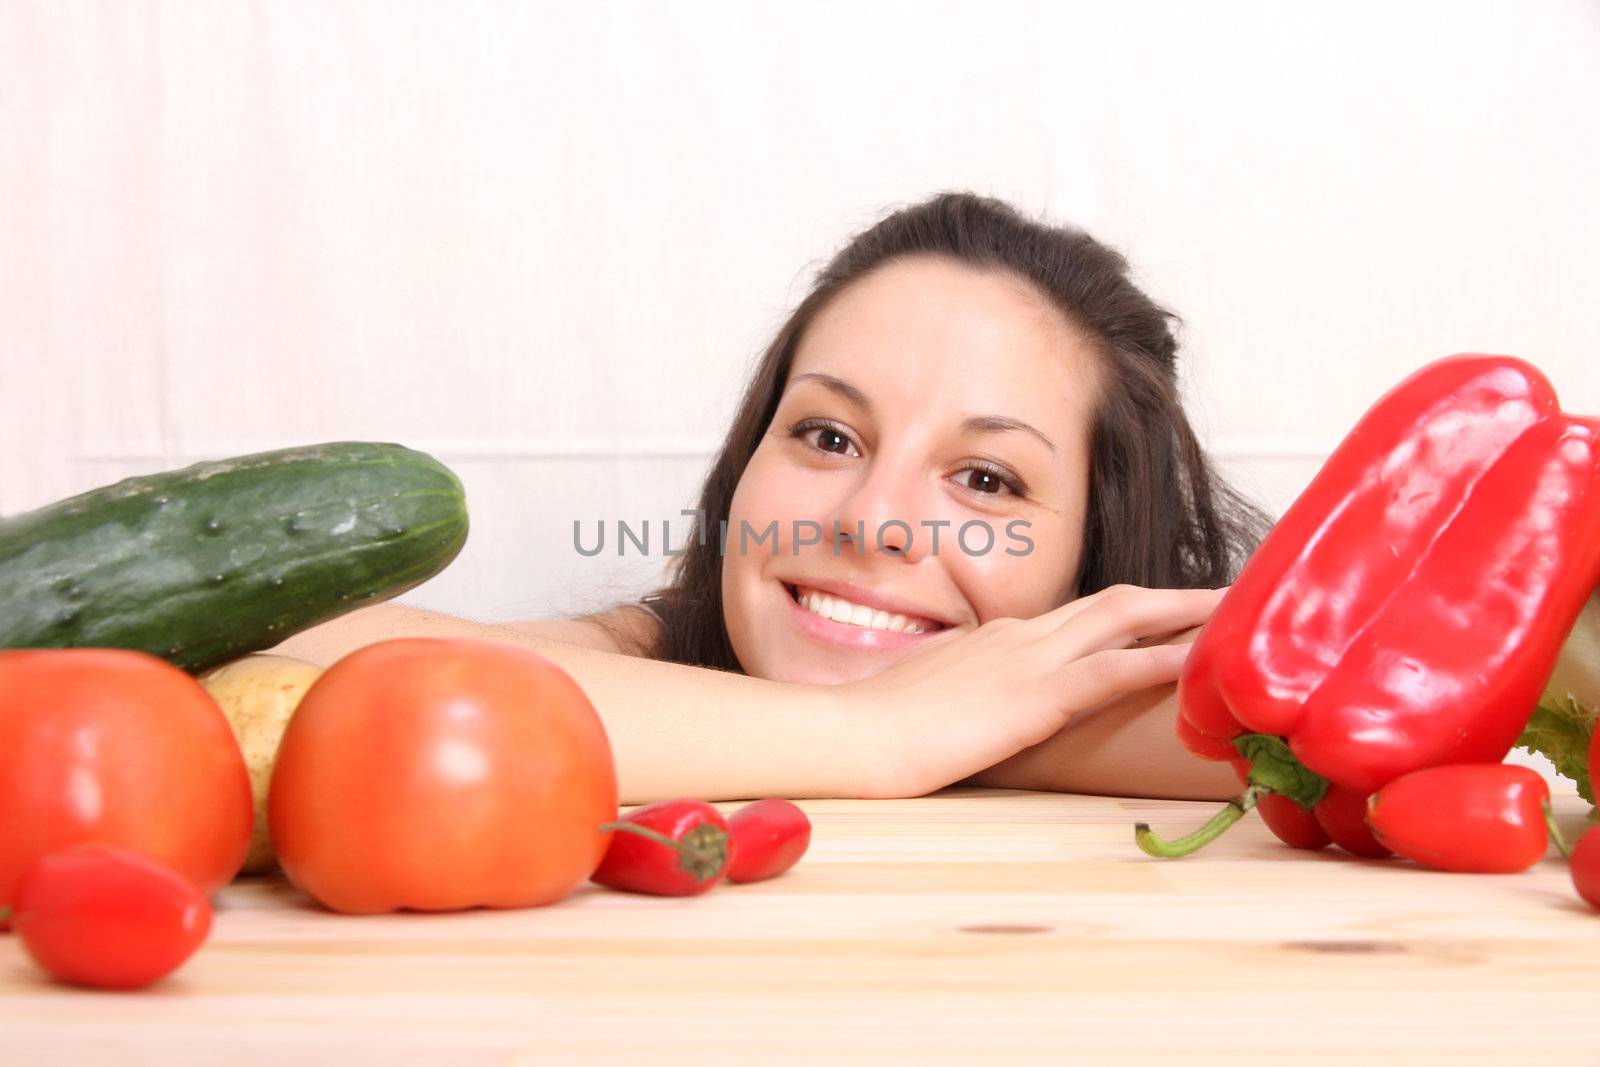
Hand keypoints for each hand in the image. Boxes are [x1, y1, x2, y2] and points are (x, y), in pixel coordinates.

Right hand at [834, 584, 1228, 797]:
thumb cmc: (879, 726)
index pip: (1080, 616)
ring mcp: (1029, 660)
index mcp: (998, 638)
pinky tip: (1204, 662)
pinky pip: (1113, 670)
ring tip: (1238, 611)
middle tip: (1232, 595)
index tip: (1174, 614)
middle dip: (1176, 598)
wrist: (853, 736)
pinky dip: (1163, 662)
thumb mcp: (929, 696)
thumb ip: (962, 688)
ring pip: (1126, 620)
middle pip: (1116, 603)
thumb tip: (975, 695)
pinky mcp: (1034, 696)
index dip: (1133, 612)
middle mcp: (1022, 635)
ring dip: (1187, 614)